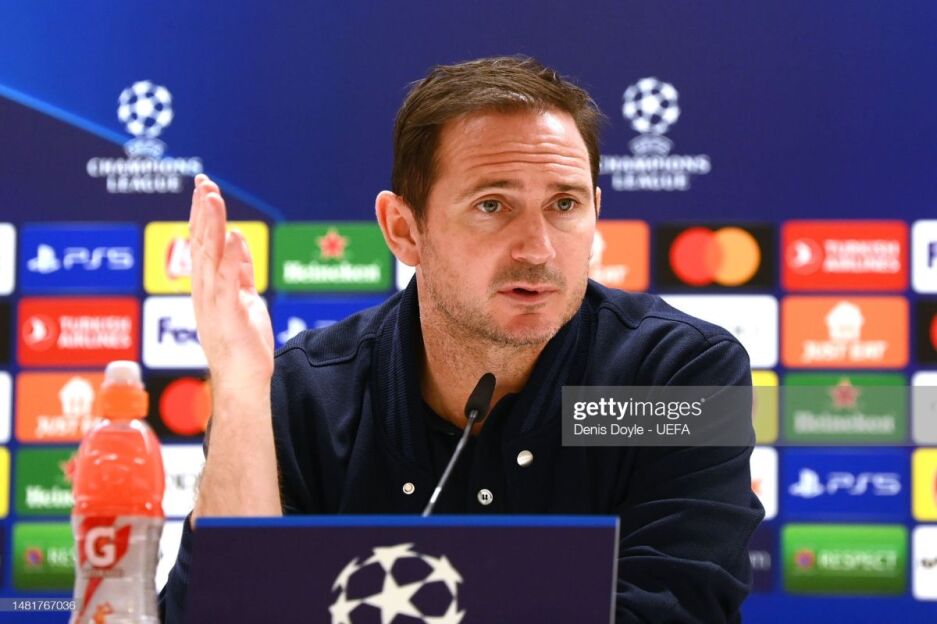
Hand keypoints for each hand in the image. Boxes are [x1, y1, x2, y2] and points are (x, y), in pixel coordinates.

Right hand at [189, 174, 273, 391]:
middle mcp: (204, 292)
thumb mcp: (244, 299)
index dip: (202, 215)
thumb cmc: (243, 346)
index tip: (204, 188)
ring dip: (211, 226)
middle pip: (201, 244)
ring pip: (210, 257)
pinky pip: (229, 282)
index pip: (202, 244)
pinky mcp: (229, 315)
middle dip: (202, 211)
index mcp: (207, 287)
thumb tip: (239, 243)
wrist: (244, 382)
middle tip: (203, 183)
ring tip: (213, 198)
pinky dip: (231, 258)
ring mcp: (214, 303)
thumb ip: (240, 272)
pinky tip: (234, 236)